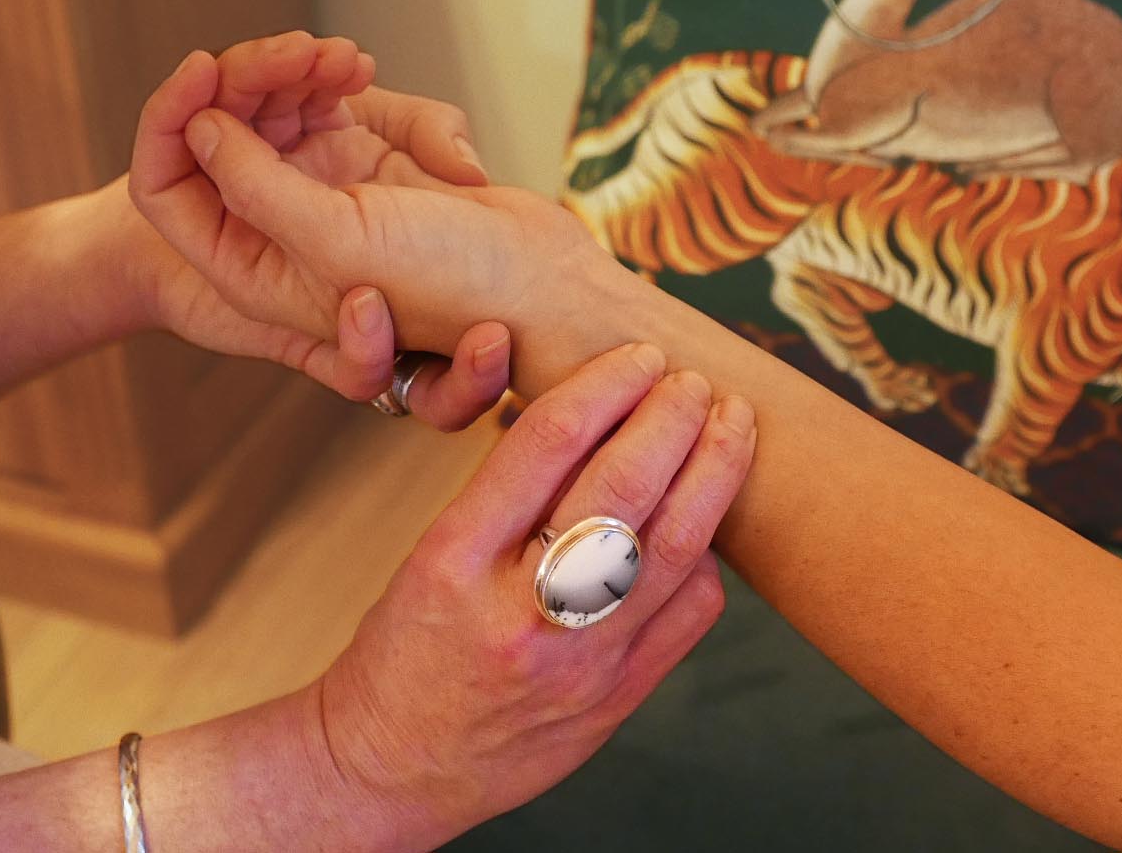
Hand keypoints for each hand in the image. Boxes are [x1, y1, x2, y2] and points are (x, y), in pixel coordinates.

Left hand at [130, 95, 600, 363]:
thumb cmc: (452, 282)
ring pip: (276, 113)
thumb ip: (256, 189)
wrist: (546, 284)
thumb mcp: (340, 238)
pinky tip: (362, 68)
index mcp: (256, 271)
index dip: (175, 119)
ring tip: (346, 58)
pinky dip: (338, 82)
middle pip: (223, 138)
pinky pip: (328, 105)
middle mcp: (280, 234)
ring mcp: (323, 198)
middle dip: (255, 82)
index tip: (209, 66)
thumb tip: (199, 126)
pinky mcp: (366, 167)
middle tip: (304, 50)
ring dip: (302, 72)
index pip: (170, 189)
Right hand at [311, 343, 756, 849]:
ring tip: (733, 425)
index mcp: (453, 559)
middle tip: (694, 381)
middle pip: (621, 487)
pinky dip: (706, 555)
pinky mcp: (617, 699)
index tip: (638, 356)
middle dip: (672, 418)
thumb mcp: (429, 556)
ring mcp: (577, 661)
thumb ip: (510, 495)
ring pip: (673, 545)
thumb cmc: (404, 649)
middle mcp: (519, 610)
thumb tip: (601, 415)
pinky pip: (689, 613)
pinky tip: (705, 522)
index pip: (546, 443)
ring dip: (714, 471)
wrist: (388, 767)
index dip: (606, 384)